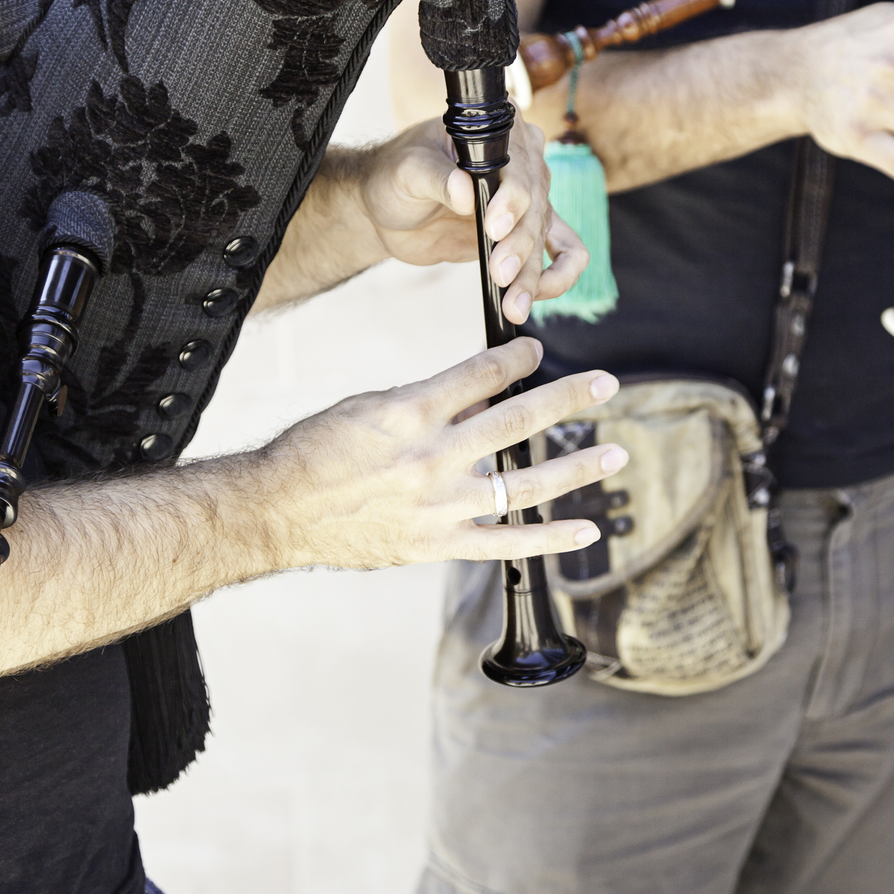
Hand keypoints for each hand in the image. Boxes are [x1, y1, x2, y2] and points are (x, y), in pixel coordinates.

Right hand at [262, 337, 625, 569]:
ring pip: (524, 484)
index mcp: (410, 412)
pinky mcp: (438, 544)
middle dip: (567, 398)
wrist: (277, 511)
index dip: (518, 357)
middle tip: (606, 383)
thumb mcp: (367, 407)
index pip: (483, 375)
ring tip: (615, 452)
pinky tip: (585, 529)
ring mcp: (439, 505)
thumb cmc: (315, 453)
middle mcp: (431, 457)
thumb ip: (426, 403)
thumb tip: (479, 397)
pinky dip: (549, 539)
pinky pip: (506, 544)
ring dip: (576, 466)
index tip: (537, 350)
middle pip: (516, 420)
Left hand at [357, 117, 587, 323]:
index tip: (494, 228)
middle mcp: (523, 164)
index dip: (512, 199)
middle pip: (537, 208)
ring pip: (547, 237)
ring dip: (533, 274)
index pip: (519, 167)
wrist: (391, 210)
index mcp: (499, 134)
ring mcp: (528, 202)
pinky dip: (557, 277)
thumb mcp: (407, 171)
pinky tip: (534, 297)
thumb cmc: (397, 177)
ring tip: (514, 305)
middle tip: (499, 273)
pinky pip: (563, 254)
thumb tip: (464, 192)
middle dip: (520, 246)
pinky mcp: (525, 234)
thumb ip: (435, 178)